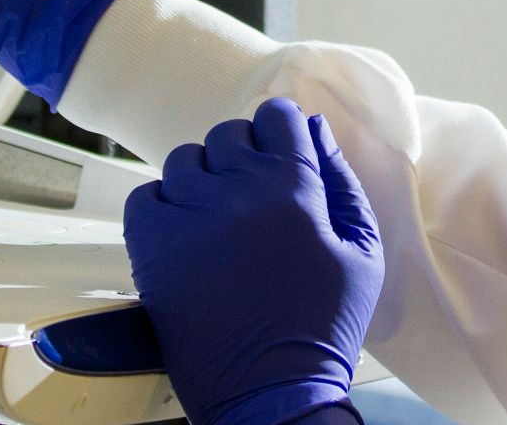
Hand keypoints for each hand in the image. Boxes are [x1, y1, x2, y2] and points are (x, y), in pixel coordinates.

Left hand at [125, 98, 383, 424]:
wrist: (271, 390)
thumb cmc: (323, 324)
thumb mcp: (361, 250)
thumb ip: (341, 181)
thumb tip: (315, 131)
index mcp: (295, 187)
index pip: (275, 115)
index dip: (278, 131)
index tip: (277, 153)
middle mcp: (239, 191)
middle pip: (229, 135)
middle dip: (241, 158)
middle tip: (250, 201)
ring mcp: (189, 215)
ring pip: (186, 160)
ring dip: (201, 182)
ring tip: (216, 222)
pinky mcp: (151, 245)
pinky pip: (145, 195)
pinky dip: (161, 208)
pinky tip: (185, 238)